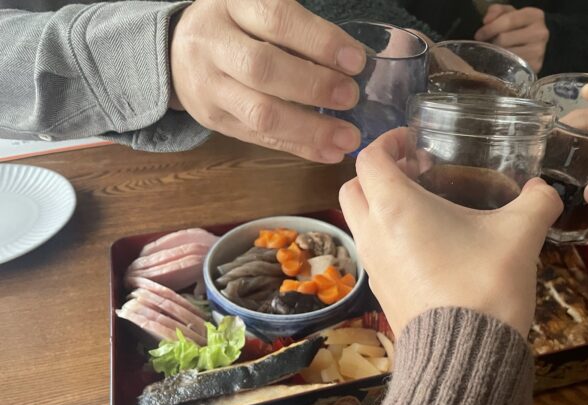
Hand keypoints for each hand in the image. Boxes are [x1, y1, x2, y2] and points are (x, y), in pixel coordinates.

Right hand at [169, 0, 365, 162]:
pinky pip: (261, 138)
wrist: (176, 52)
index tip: (356, 60)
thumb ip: (298, 29)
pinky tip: (330, 152)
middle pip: (262, 68)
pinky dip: (299, 147)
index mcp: (232, 5)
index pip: (276, 19)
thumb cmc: (235, 27)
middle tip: (351, 97)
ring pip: (260, 112)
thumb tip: (354, 62)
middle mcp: (213, 44)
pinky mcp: (215, 120)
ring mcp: (210, 87)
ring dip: (310, 129)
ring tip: (347, 137)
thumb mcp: (256, 10)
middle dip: (313, 86)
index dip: (318, 40)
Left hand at [339, 128, 561, 336]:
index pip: (370, 159)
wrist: (464, 355)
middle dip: (379, 173)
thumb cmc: (484, 284)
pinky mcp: (381, 292)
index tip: (413, 142)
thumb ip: (537, 202)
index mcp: (395, 207)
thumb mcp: (520, 235)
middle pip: (354, 188)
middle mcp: (373, 233)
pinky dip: (388, 236)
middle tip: (417, 173)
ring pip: (360, 221)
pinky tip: (429, 246)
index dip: (388, 142)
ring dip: (382, 206)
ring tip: (427, 209)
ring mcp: (373, 266)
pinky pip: (373, 251)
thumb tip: (547, 189)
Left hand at [474, 5, 548, 72]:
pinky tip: (501, 61)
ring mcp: (539, 51)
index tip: (478, 35)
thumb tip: (486, 21)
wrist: (533, 44)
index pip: (508, 21)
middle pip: (504, 39)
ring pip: (507, 54)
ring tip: (495, 52)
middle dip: (492, 42)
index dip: (490, 28)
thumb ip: (496, 11)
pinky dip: (503, 65)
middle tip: (488, 45)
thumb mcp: (508, 14)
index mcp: (535, 15)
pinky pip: (512, 66)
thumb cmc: (517, 27)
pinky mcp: (535, 66)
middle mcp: (540, 33)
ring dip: (496, 54)